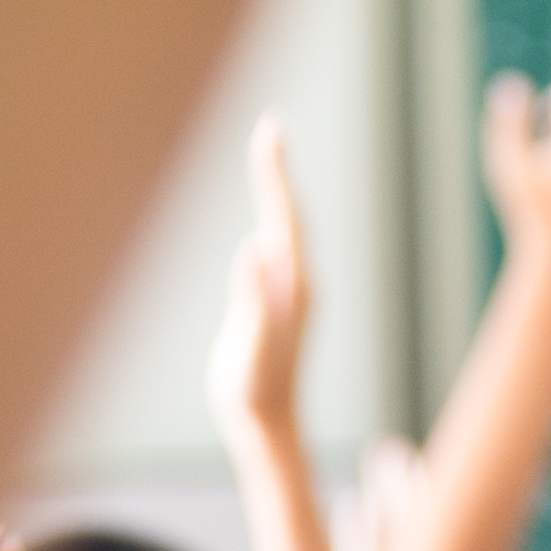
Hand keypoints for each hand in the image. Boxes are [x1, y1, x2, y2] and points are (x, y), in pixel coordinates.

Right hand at [205, 115, 310, 443]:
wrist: (267, 425)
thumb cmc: (255, 390)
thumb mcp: (252, 347)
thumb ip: (254, 300)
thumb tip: (255, 250)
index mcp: (293, 284)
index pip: (284, 216)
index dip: (274, 174)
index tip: (268, 132)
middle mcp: (298, 282)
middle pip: (289, 214)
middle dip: (277, 169)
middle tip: (270, 126)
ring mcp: (290, 292)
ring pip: (286, 228)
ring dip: (277, 190)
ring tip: (269, 154)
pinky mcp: (279, 303)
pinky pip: (277, 248)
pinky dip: (271, 220)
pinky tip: (266, 219)